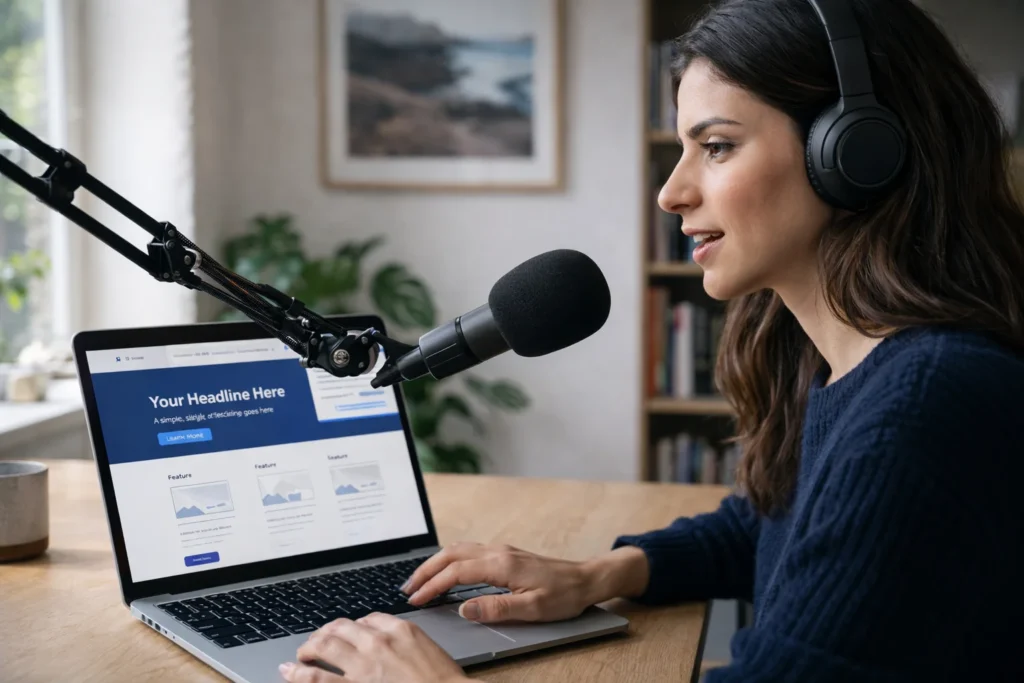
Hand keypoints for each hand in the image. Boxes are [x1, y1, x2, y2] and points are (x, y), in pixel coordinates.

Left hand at [278, 612, 472, 682]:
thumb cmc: (443, 681)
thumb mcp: (427, 650)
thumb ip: (404, 641)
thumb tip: (385, 640)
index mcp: (399, 629)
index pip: (366, 620)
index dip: (352, 627)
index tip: (347, 635)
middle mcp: (377, 643)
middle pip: (340, 628)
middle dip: (324, 634)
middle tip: (317, 641)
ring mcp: (363, 666)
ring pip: (324, 647)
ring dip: (308, 648)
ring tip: (300, 655)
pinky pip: (319, 679)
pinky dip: (300, 674)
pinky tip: (290, 671)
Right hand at [400, 542, 593, 623]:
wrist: (586, 578)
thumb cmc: (563, 595)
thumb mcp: (532, 609)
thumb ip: (496, 608)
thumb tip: (463, 608)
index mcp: (501, 564)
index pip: (456, 572)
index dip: (432, 586)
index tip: (416, 600)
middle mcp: (498, 551)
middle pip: (450, 554)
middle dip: (425, 570)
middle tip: (407, 589)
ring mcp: (501, 550)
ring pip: (458, 549)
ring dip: (435, 563)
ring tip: (419, 581)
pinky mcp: (505, 554)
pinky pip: (468, 551)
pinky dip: (449, 560)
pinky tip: (445, 571)